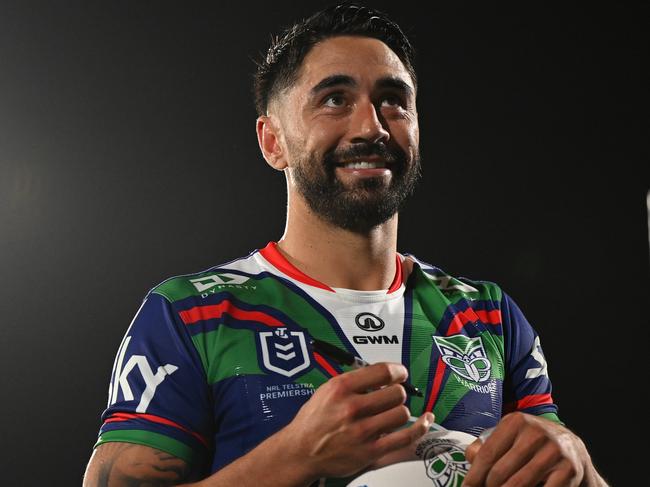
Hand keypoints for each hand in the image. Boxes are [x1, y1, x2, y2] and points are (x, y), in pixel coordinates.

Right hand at [278, 362, 432, 480]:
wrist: (300, 451)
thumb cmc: (314, 420)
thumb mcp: (328, 390)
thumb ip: (355, 381)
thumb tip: (384, 375)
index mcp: (341, 388)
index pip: (383, 371)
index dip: (398, 371)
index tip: (400, 374)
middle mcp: (352, 408)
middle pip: (396, 393)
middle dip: (397, 392)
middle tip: (391, 396)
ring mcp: (362, 431)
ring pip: (402, 413)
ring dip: (400, 411)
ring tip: (390, 412)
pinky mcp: (371, 452)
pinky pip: (406, 437)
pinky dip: (420, 427)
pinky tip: (426, 420)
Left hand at [463, 412, 605, 486]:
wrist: (573, 449)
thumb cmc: (531, 446)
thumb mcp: (509, 438)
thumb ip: (486, 446)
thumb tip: (470, 458)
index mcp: (515, 421)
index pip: (487, 454)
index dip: (474, 476)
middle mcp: (535, 432)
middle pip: (500, 472)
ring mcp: (553, 450)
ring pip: (518, 484)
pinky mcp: (569, 469)